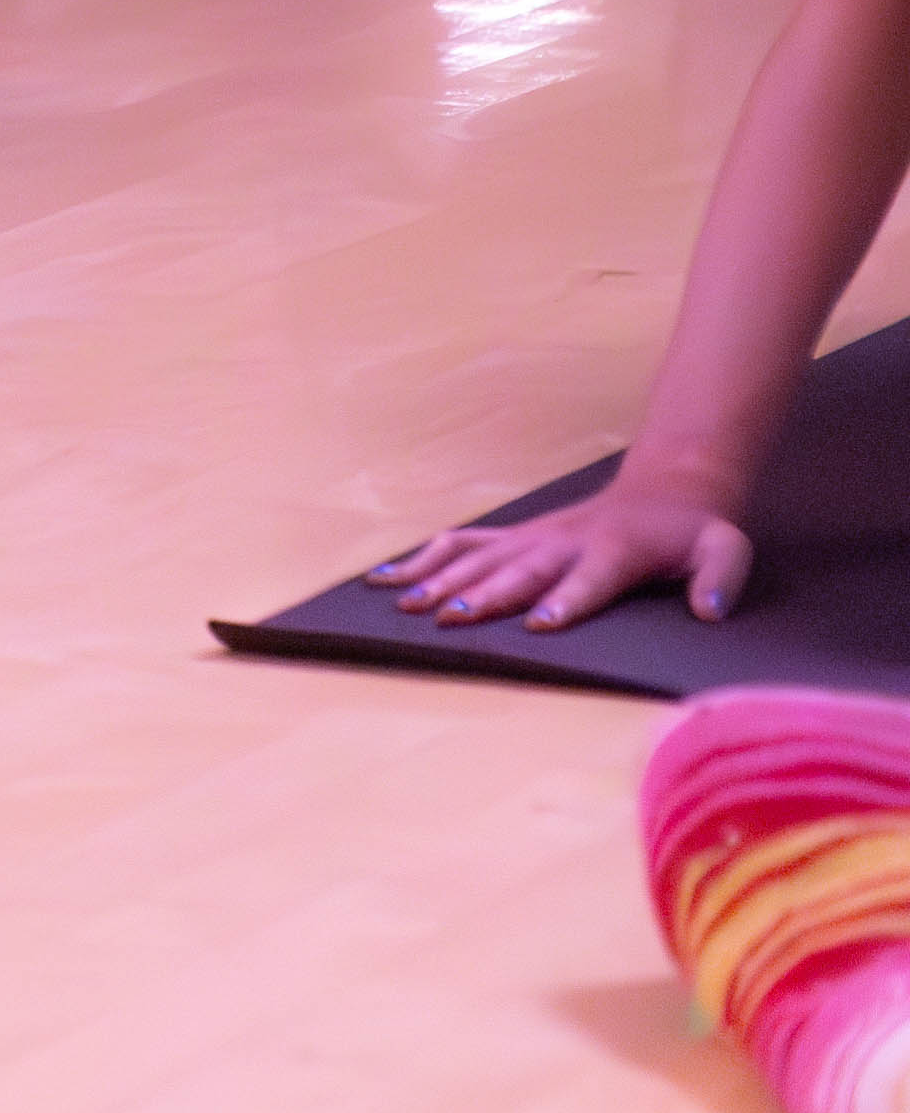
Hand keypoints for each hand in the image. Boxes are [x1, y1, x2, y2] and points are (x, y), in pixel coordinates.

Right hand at [384, 475, 752, 628]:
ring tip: (408, 603)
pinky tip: (386, 577)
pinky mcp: (514, 535)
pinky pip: (461, 544)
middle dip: (484, 593)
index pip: (588, 580)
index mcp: (614, 550)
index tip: (538, 622)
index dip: (565, 600)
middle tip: (449, 616)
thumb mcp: (726, 549)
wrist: (665, 491)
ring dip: (442, 580)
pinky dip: (422, 558)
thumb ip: (721, 577)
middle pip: (519, 570)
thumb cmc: (692, 531)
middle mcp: (564, 542)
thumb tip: (710, 611)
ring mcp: (533, 536)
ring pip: (479, 557)